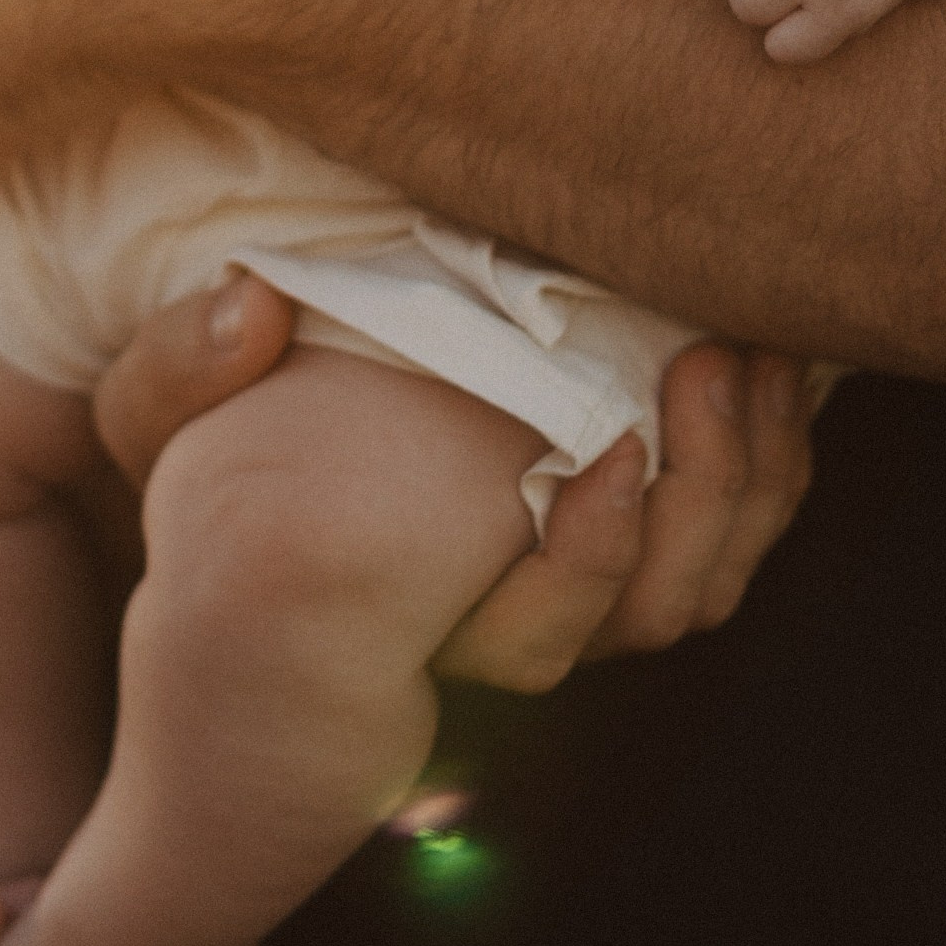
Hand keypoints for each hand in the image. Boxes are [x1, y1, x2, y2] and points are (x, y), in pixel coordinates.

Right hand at [91, 287, 816, 694]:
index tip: (603, 443)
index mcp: (424, 620)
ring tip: (746, 348)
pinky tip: (774, 362)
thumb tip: (248, 303)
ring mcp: (595, 594)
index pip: (536, 643)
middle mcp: (522, 626)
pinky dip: (775, 456)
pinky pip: (743, 534)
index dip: (588, 564)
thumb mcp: (170, 430)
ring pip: (713, 577)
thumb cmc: (226, 471)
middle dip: (706, 494)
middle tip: (705, 363)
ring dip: (753, 466)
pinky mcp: (652, 542)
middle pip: (661, 613)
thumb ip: (179, 376)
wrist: (283, 522)